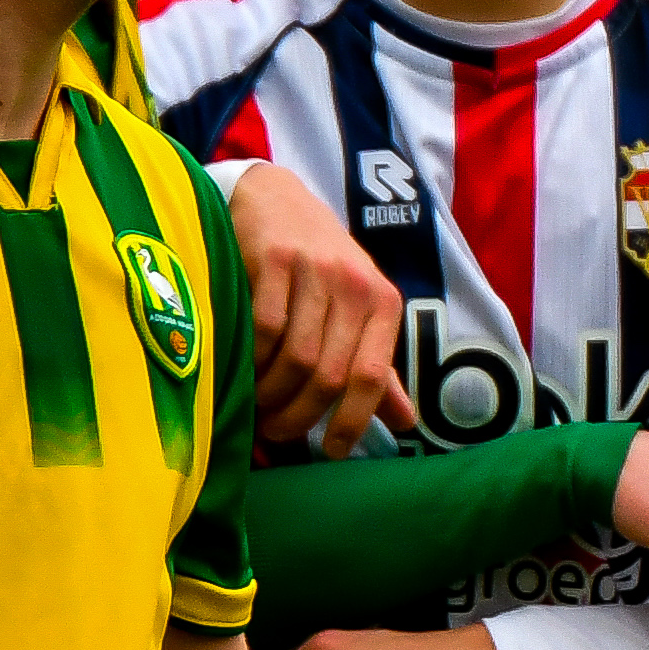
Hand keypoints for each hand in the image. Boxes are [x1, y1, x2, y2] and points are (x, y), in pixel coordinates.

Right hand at [218, 159, 414, 456]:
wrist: (276, 198)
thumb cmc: (319, 265)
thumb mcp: (357, 308)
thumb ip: (376, 366)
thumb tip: (407, 423)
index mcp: (384, 302)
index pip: (373, 376)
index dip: (352, 422)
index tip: (329, 452)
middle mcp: (356, 285)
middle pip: (330, 374)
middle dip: (300, 416)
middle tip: (277, 435)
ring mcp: (315, 269)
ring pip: (296, 358)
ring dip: (272, 395)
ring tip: (257, 408)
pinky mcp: (275, 259)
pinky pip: (263, 328)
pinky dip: (251, 362)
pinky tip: (242, 372)